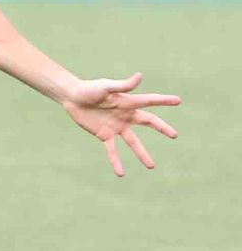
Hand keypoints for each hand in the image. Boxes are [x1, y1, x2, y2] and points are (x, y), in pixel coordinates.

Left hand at [61, 72, 180, 176]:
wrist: (72, 98)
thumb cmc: (89, 89)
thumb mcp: (106, 86)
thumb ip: (123, 85)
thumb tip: (140, 76)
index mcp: (128, 102)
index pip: (149, 101)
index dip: (164, 100)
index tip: (178, 101)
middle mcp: (125, 115)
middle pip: (148, 122)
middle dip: (162, 128)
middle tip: (175, 135)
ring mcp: (116, 126)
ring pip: (133, 142)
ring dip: (142, 154)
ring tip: (151, 166)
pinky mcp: (105, 135)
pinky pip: (112, 150)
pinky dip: (116, 161)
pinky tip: (120, 173)